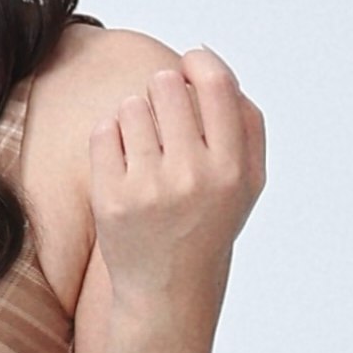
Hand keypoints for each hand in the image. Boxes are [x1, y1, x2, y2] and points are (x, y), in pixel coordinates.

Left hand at [87, 46, 266, 317]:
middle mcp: (192, 177)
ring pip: (132, 105)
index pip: (216, 83)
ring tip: (145, 148)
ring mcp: (148, 188)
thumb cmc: (209, 225)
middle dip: (163, 91)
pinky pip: (104, 131)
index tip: (189, 65)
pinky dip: (111, 138)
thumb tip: (208, 61)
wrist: (169, 291)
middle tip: (164, 118)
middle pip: (167, 85)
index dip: (198, 62)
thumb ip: (245, 121)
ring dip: (136, 116)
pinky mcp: (111, 199)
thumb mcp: (248, 181)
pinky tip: (124, 162)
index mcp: (231, 168)